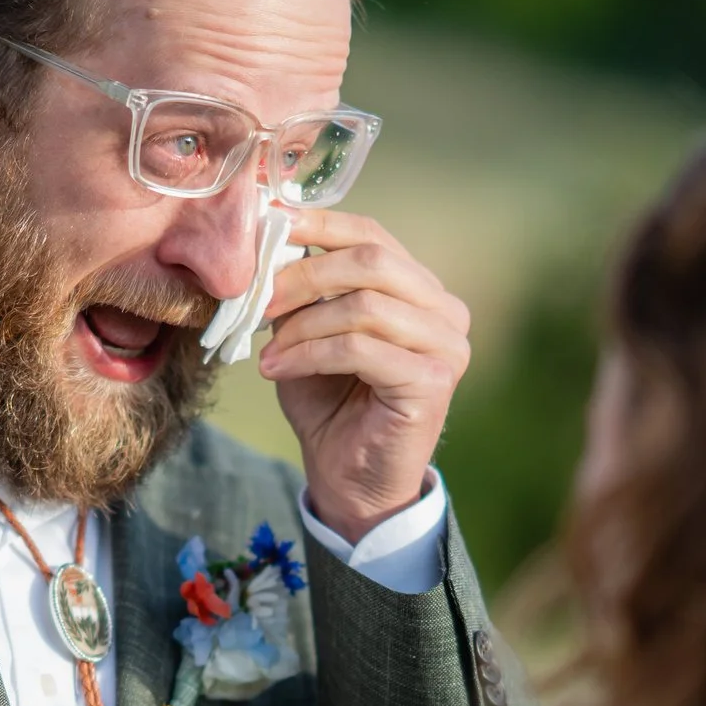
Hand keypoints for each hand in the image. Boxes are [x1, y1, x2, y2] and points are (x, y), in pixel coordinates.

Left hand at [257, 208, 471, 544]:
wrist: (350, 481)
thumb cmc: (330, 404)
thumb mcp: (307, 334)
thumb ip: (302, 291)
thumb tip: (270, 242)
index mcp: (421, 290)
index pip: (373, 236)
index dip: (319, 224)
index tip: (268, 225)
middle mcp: (445, 312)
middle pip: (371, 261)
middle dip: (304, 276)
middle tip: (258, 300)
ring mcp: (447, 346)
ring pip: (364, 305)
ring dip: (302, 324)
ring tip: (268, 350)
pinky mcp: (434, 382)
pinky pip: (360, 349)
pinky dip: (310, 354)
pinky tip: (278, 370)